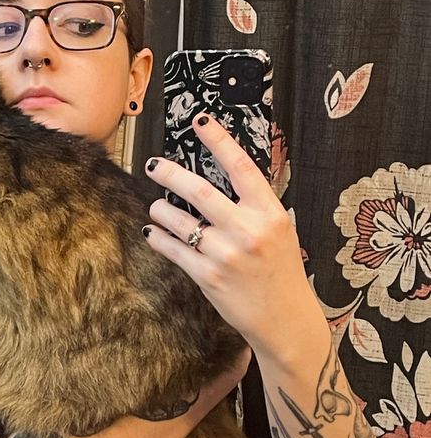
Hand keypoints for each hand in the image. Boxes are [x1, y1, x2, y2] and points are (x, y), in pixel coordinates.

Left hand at [142, 113, 320, 360]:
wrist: (284, 318)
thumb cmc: (280, 271)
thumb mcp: (279, 230)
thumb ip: (253, 205)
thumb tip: (222, 176)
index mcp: (269, 213)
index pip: (240, 167)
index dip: (218, 140)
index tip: (200, 120)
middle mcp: (248, 230)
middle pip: (200, 191)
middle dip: (171, 173)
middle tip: (154, 164)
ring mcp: (226, 254)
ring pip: (179, 220)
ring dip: (161, 209)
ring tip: (156, 206)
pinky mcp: (208, 276)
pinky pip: (174, 249)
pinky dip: (158, 237)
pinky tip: (152, 231)